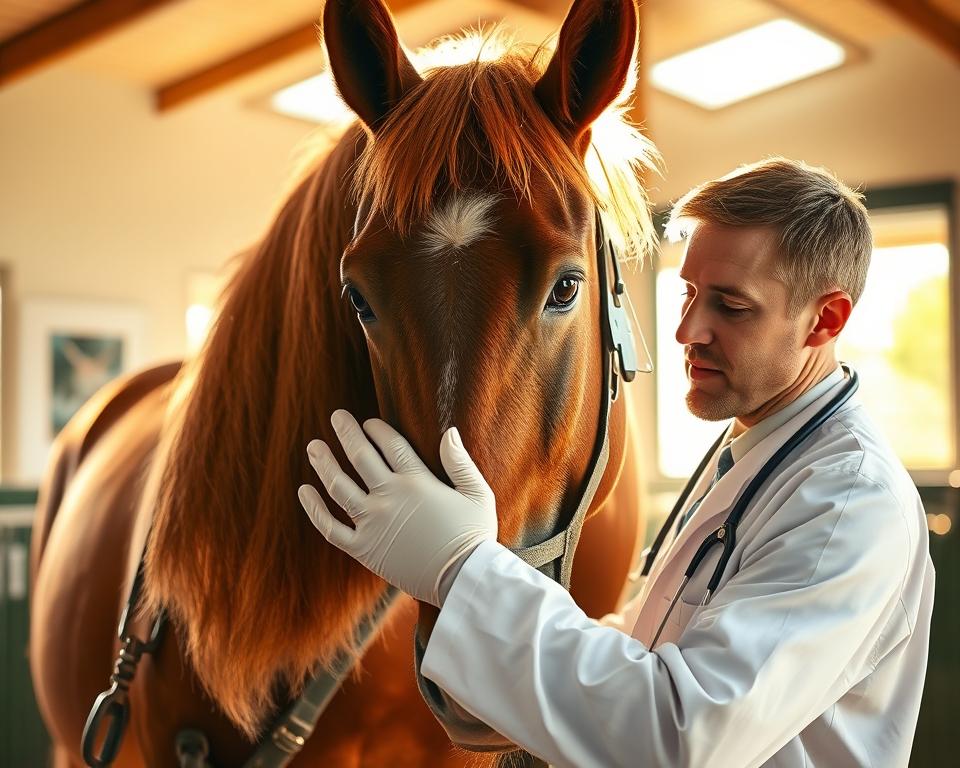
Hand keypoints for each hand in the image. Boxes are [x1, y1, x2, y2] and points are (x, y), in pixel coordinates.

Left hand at [298, 410, 496, 606]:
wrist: (463, 579)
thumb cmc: (474, 536)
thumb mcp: (478, 494)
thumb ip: (460, 462)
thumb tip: (449, 432)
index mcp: (417, 481)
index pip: (390, 445)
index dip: (377, 429)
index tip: (368, 422)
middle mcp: (390, 497)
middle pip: (360, 456)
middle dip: (346, 432)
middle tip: (336, 416)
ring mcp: (373, 523)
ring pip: (339, 486)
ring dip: (323, 463)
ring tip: (313, 447)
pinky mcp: (363, 548)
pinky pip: (330, 527)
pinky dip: (314, 509)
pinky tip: (304, 490)